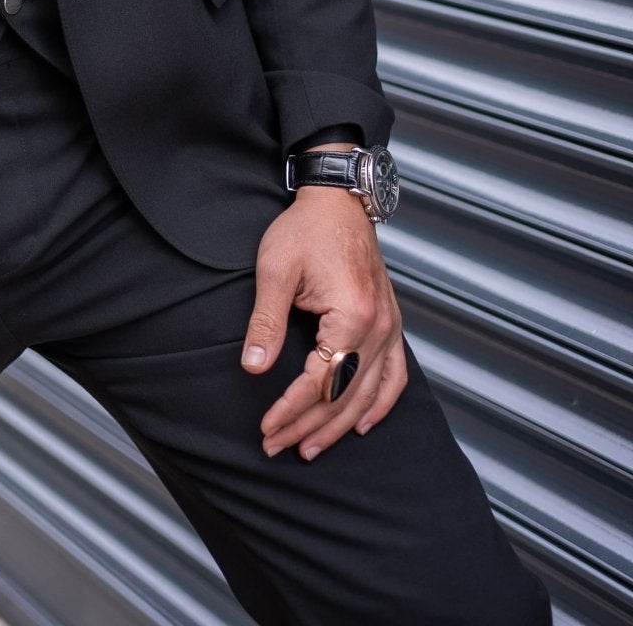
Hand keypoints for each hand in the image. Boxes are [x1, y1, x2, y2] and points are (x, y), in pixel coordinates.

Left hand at [242, 183, 405, 460]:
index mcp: (351, 317)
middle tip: (277, 447)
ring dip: (340, 426)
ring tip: (310, 448)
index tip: (266, 429)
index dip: (291, 409)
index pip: (319, 382)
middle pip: (344, 396)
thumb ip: (266, 323)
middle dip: (309, 427)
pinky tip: (363, 422)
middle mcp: (378, 328)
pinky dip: (381, 404)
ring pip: (369, 394)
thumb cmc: (305, 229)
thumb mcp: (276, 270)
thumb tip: (253, 368)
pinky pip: (394, 375)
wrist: (337, 200)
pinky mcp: (390, 322)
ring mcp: (389, 327)